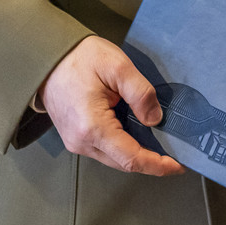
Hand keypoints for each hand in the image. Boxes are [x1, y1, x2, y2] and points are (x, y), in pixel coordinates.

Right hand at [39, 35, 183, 175]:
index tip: (178, 165)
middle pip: (124, 162)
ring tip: (161, 143)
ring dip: (138, 153)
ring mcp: (76, 142)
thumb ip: (141, 93)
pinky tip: (139, 134)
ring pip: (114, 158)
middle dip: (152, 161)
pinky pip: (105, 149)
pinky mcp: (76, 137)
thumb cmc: (79, 59)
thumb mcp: (118, 66)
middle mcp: (81, 142)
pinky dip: (125, 146)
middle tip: (176, 153)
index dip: (157, 165)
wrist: (47, 59)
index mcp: (92, 128)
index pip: (131, 158)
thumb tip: (156, 119)